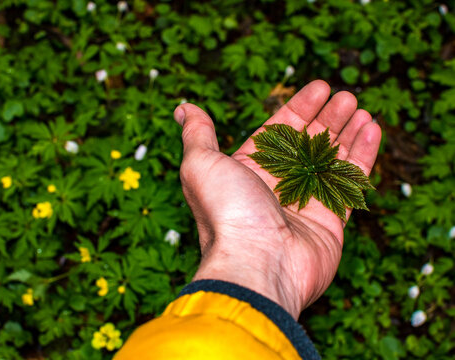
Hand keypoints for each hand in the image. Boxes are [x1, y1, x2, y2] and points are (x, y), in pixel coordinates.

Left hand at [174, 80, 380, 318]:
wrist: (257, 264)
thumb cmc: (227, 213)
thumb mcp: (201, 164)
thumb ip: (198, 133)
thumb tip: (183, 108)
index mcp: (249, 169)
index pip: (279, 130)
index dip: (300, 107)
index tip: (321, 87)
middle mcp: (277, 185)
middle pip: (308, 142)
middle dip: (327, 117)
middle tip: (346, 96)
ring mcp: (305, 202)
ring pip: (331, 159)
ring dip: (347, 132)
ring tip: (360, 108)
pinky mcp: (331, 219)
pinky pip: (350, 181)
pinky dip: (362, 155)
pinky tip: (372, 129)